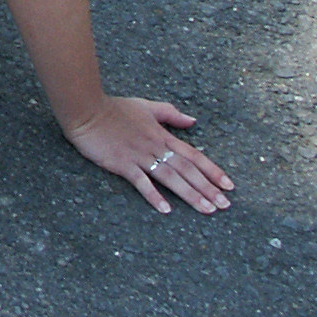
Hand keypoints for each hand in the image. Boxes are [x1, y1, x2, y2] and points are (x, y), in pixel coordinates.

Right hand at [66, 97, 232, 214]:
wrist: (86, 109)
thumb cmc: (114, 108)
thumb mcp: (145, 106)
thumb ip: (169, 113)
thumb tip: (193, 120)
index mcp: (162, 135)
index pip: (193, 155)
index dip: (213, 170)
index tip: (229, 185)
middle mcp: (155, 147)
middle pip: (187, 170)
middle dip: (208, 188)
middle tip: (225, 205)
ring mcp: (139, 156)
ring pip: (170, 177)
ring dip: (190, 194)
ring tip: (207, 210)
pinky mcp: (122, 163)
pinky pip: (141, 182)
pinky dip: (154, 196)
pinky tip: (166, 210)